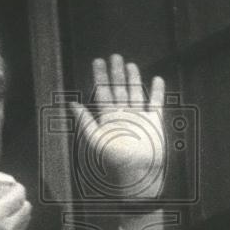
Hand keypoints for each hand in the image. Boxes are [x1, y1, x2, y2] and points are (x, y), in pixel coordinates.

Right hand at [0, 171, 30, 229]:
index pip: (18, 195)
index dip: (17, 187)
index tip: (11, 185)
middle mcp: (9, 228)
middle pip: (26, 207)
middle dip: (20, 199)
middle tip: (9, 198)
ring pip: (26, 219)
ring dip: (20, 212)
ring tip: (7, 211)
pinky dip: (17, 225)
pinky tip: (4, 226)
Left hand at [70, 54, 165, 200]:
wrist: (137, 173)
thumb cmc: (114, 160)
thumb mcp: (95, 140)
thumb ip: (85, 121)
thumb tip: (72, 104)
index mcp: (108, 118)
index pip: (102, 93)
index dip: (100, 77)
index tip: (98, 61)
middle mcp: (122, 115)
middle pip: (118, 89)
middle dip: (115, 73)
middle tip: (114, 56)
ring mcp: (138, 117)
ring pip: (135, 92)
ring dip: (133, 78)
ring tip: (129, 64)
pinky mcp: (153, 121)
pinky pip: (156, 102)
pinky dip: (157, 91)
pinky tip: (156, 79)